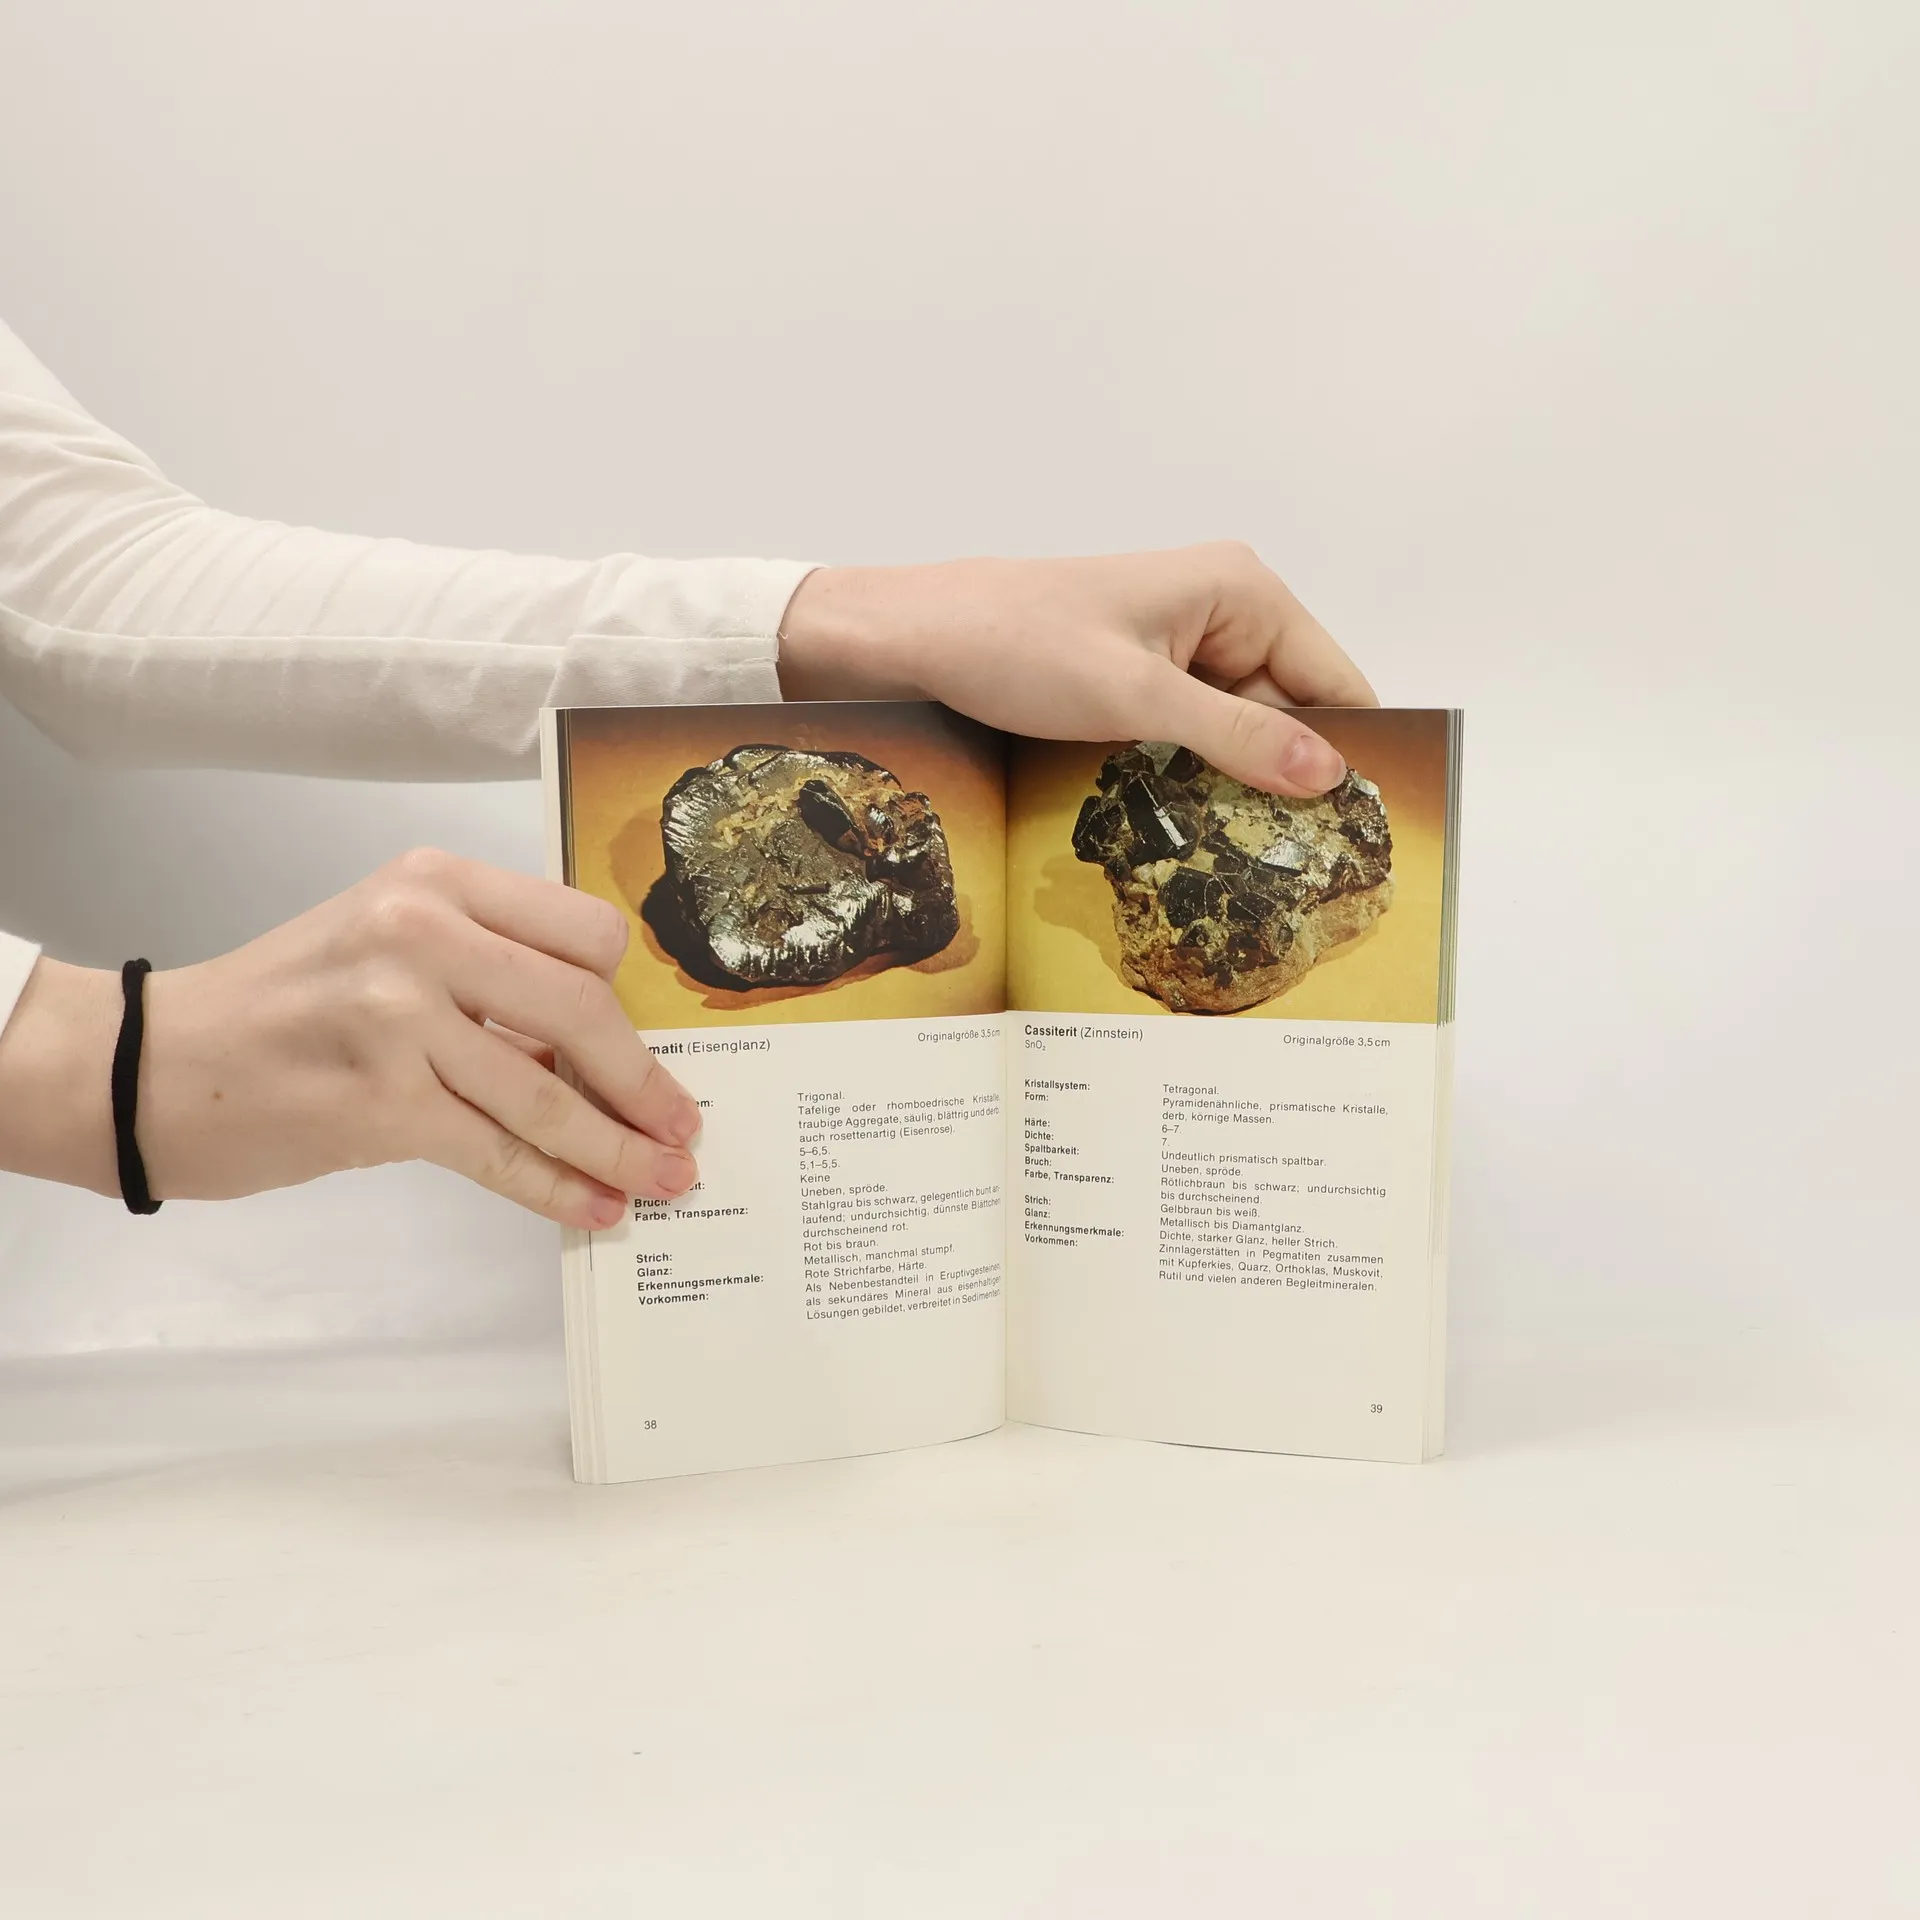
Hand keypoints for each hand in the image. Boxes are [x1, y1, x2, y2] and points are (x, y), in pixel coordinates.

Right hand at [0, 851, 700, 1226]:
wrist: (152, 1063)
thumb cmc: (284, 1003)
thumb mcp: (388, 942)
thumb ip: (488, 970)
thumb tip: (601, 1048)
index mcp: (436, 882)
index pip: (584, 933)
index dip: (628, 997)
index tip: (649, 1043)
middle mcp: (422, 936)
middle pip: (584, 1012)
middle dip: (644, 1082)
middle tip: (683, 1126)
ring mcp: (399, 1019)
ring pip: (547, 1097)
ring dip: (617, 1148)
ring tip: (662, 1179)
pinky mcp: (379, 1105)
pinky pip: (498, 1153)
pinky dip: (558, 1187)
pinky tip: (596, 1207)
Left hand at [775, 542, 1376, 796]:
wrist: (912, 640)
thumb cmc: (1014, 642)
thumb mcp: (1134, 696)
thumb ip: (1236, 738)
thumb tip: (1327, 773)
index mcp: (1241, 591)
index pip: (1334, 680)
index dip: (1347, 752)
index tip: (1355, 830)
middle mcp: (1222, 614)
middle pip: (1289, 715)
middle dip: (1285, 780)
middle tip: (1292, 866)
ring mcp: (1178, 651)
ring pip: (1237, 736)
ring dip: (1231, 787)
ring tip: (1238, 856)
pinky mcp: (1139, 684)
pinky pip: (1190, 740)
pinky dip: (1190, 779)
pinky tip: (1186, 828)